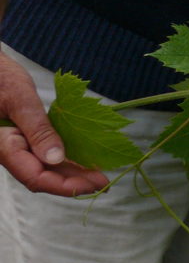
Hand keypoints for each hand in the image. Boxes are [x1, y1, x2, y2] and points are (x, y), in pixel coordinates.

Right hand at [0, 52, 107, 195]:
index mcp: (2, 145)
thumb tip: (56, 158)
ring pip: (43, 168)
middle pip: (42, 177)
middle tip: (104, 182)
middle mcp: (7, 151)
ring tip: (98, 175)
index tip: (95, 184)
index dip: (66, 185)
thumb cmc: (0, 77)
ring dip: (71, 174)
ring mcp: (15, 146)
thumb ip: (38, 130)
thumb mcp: (20, 100)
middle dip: (73, 183)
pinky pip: (42, 156)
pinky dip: (63, 160)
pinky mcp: (21, 139)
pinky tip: (82, 161)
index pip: (35, 177)